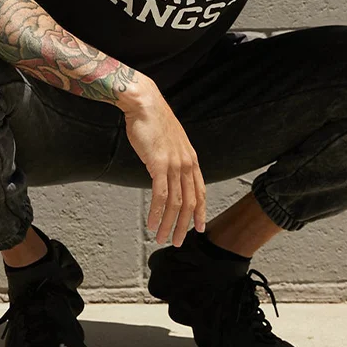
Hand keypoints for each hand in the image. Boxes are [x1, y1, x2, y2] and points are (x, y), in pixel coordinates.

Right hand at [118, 82, 206, 246]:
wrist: (145, 104)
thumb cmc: (154, 123)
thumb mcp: (169, 144)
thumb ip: (172, 160)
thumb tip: (166, 173)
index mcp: (191, 160)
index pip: (201, 191)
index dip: (200, 211)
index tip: (198, 228)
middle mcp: (187, 164)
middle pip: (190, 202)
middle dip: (183, 225)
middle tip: (177, 241)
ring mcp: (175, 164)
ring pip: (176, 202)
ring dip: (168, 223)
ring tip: (161, 238)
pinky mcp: (159, 164)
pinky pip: (160, 195)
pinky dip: (156, 212)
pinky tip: (151, 223)